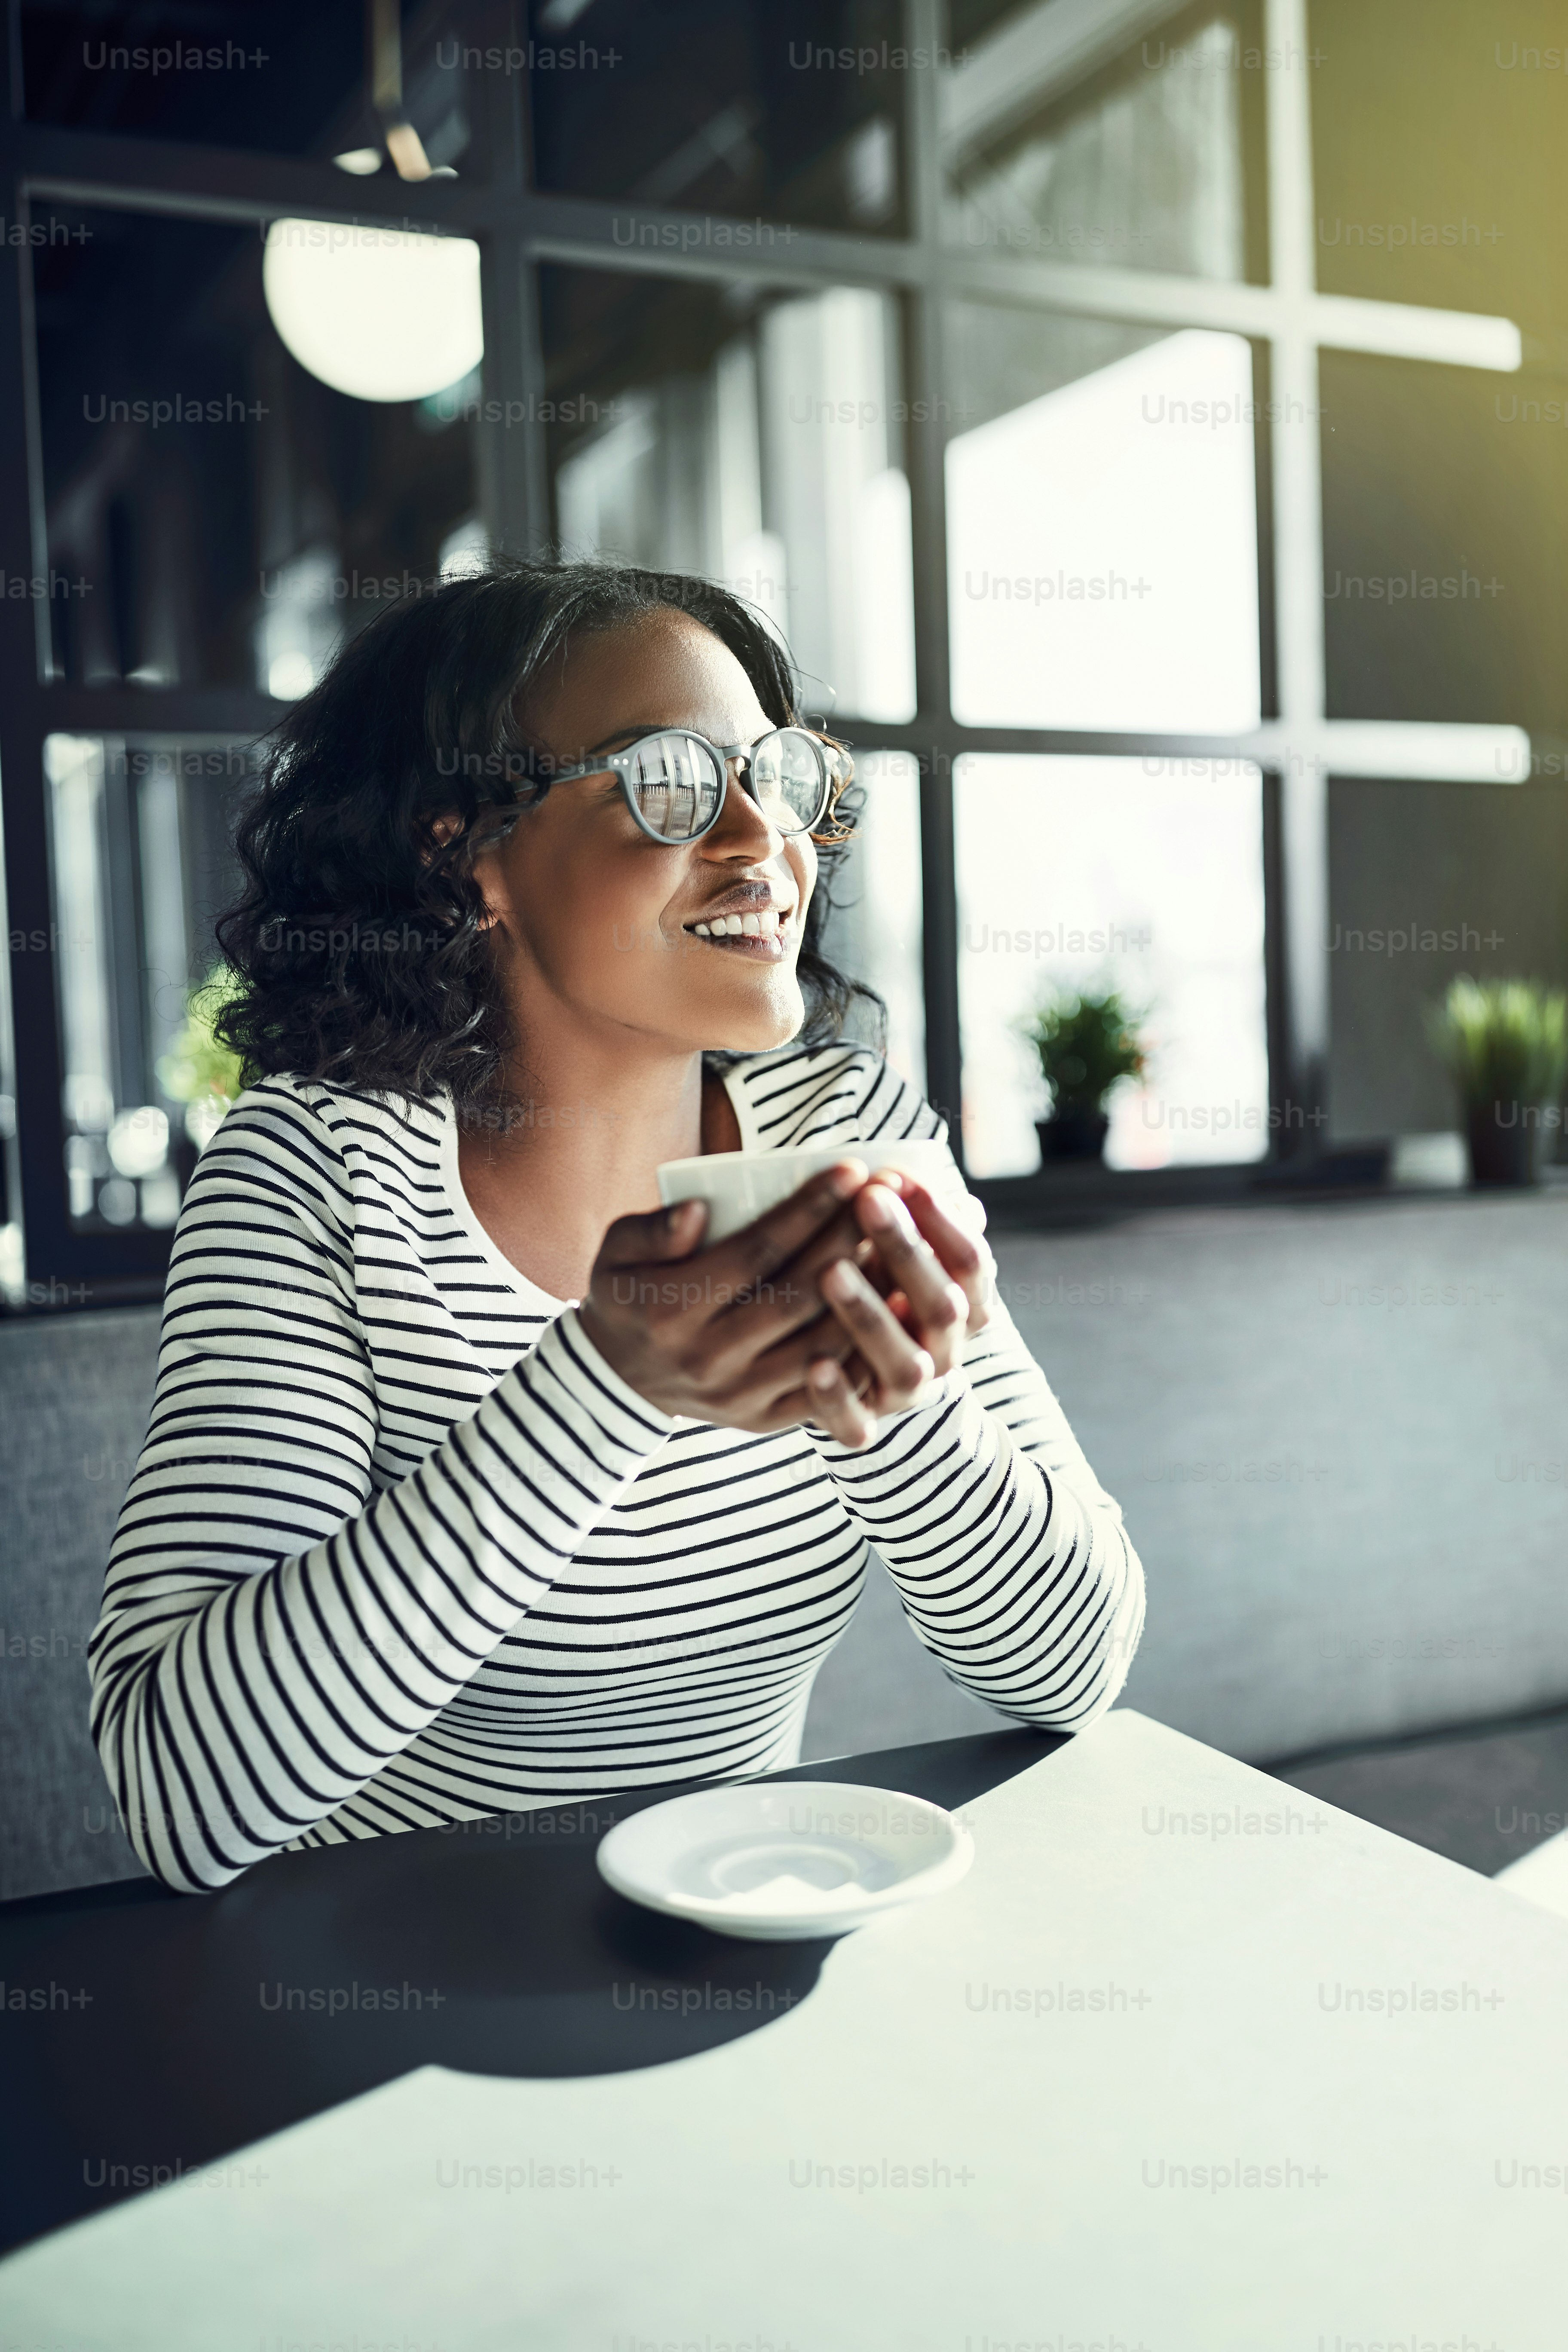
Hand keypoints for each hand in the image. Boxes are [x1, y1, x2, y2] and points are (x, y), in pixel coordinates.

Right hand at [577, 1161, 879, 1442]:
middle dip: (850, 1241)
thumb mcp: (616, 1253)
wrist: (619, 1380)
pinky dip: (863, 1352)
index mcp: (671, 1311)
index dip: (807, 1211)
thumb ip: (652, 1229)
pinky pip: (826, 1391)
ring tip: (898, 1248)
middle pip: (798, 1296)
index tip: (851, 1170)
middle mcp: (708, 1358)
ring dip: (867, 1297)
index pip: (754, 1253)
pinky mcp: (762, 1420)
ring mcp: (739, 1395)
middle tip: (887, 1198)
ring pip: (821, 1344)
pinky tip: (889, 1311)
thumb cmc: (630, 1296)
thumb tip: (699, 1210)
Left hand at [802, 1168, 991, 1448]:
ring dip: (870, 1315)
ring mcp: (909, 1393)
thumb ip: (915, 1226)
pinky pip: (858, 1423)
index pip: (970, 1261)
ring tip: (831, 1271)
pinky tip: (813, 1365)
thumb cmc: (883, 1294)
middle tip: (867, 1202)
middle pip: (941, 1303)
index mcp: (965, 1306)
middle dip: (906, 1250)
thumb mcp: (905, 1259)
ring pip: (904, 1363)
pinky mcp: (868, 1427)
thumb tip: (924, 1184)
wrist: (869, 1381)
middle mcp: (946, 1350)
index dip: (940, 1219)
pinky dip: (837, 1396)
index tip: (898, 1176)